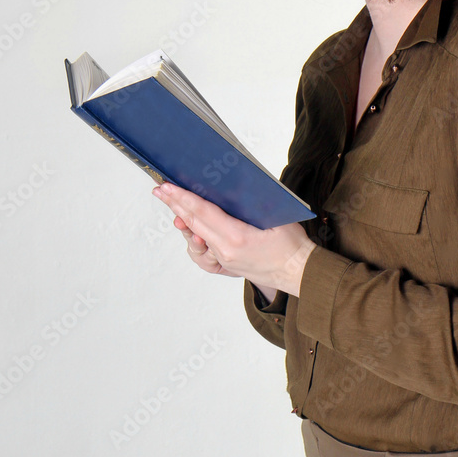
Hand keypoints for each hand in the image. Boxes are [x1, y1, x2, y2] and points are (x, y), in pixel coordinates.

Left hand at [151, 182, 315, 296]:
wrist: (299, 272)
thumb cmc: (291, 244)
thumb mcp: (275, 214)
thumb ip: (251, 202)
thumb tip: (231, 184)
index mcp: (237, 237)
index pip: (202, 212)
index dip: (183, 197)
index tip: (167, 186)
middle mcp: (225, 251)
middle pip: (193, 223)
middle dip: (174, 204)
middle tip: (159, 190)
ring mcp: (224, 261)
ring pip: (195, 238)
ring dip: (183, 220)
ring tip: (174, 206)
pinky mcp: (226, 266)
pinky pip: (203, 253)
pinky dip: (195, 239)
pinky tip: (192, 230)